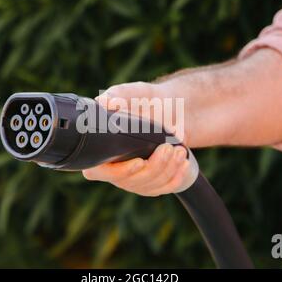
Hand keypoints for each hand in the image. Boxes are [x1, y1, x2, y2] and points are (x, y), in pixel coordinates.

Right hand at [82, 81, 197, 195]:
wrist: (169, 109)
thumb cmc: (145, 100)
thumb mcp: (131, 93)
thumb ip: (115, 96)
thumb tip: (103, 103)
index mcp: (99, 148)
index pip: (98, 171)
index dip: (119, 171)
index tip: (139, 162)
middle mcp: (112, 168)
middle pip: (130, 181)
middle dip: (153, 166)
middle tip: (168, 148)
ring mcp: (131, 179)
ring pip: (149, 185)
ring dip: (168, 170)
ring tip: (179, 151)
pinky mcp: (150, 183)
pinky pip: (162, 188)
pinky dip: (175, 177)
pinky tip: (183, 164)